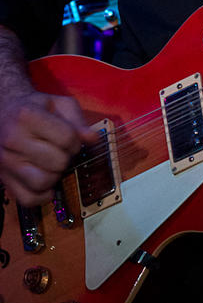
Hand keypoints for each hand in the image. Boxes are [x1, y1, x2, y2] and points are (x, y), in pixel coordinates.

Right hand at [0, 89, 97, 205]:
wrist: (3, 112)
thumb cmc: (34, 108)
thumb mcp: (58, 104)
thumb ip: (77, 120)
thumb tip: (93, 139)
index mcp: (28, 116)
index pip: (66, 138)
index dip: (76, 142)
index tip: (72, 140)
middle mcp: (13, 139)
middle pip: (58, 161)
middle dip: (66, 157)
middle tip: (62, 151)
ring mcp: (6, 161)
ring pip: (43, 182)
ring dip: (55, 175)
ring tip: (53, 164)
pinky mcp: (4, 178)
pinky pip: (28, 198)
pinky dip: (42, 196)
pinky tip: (48, 184)